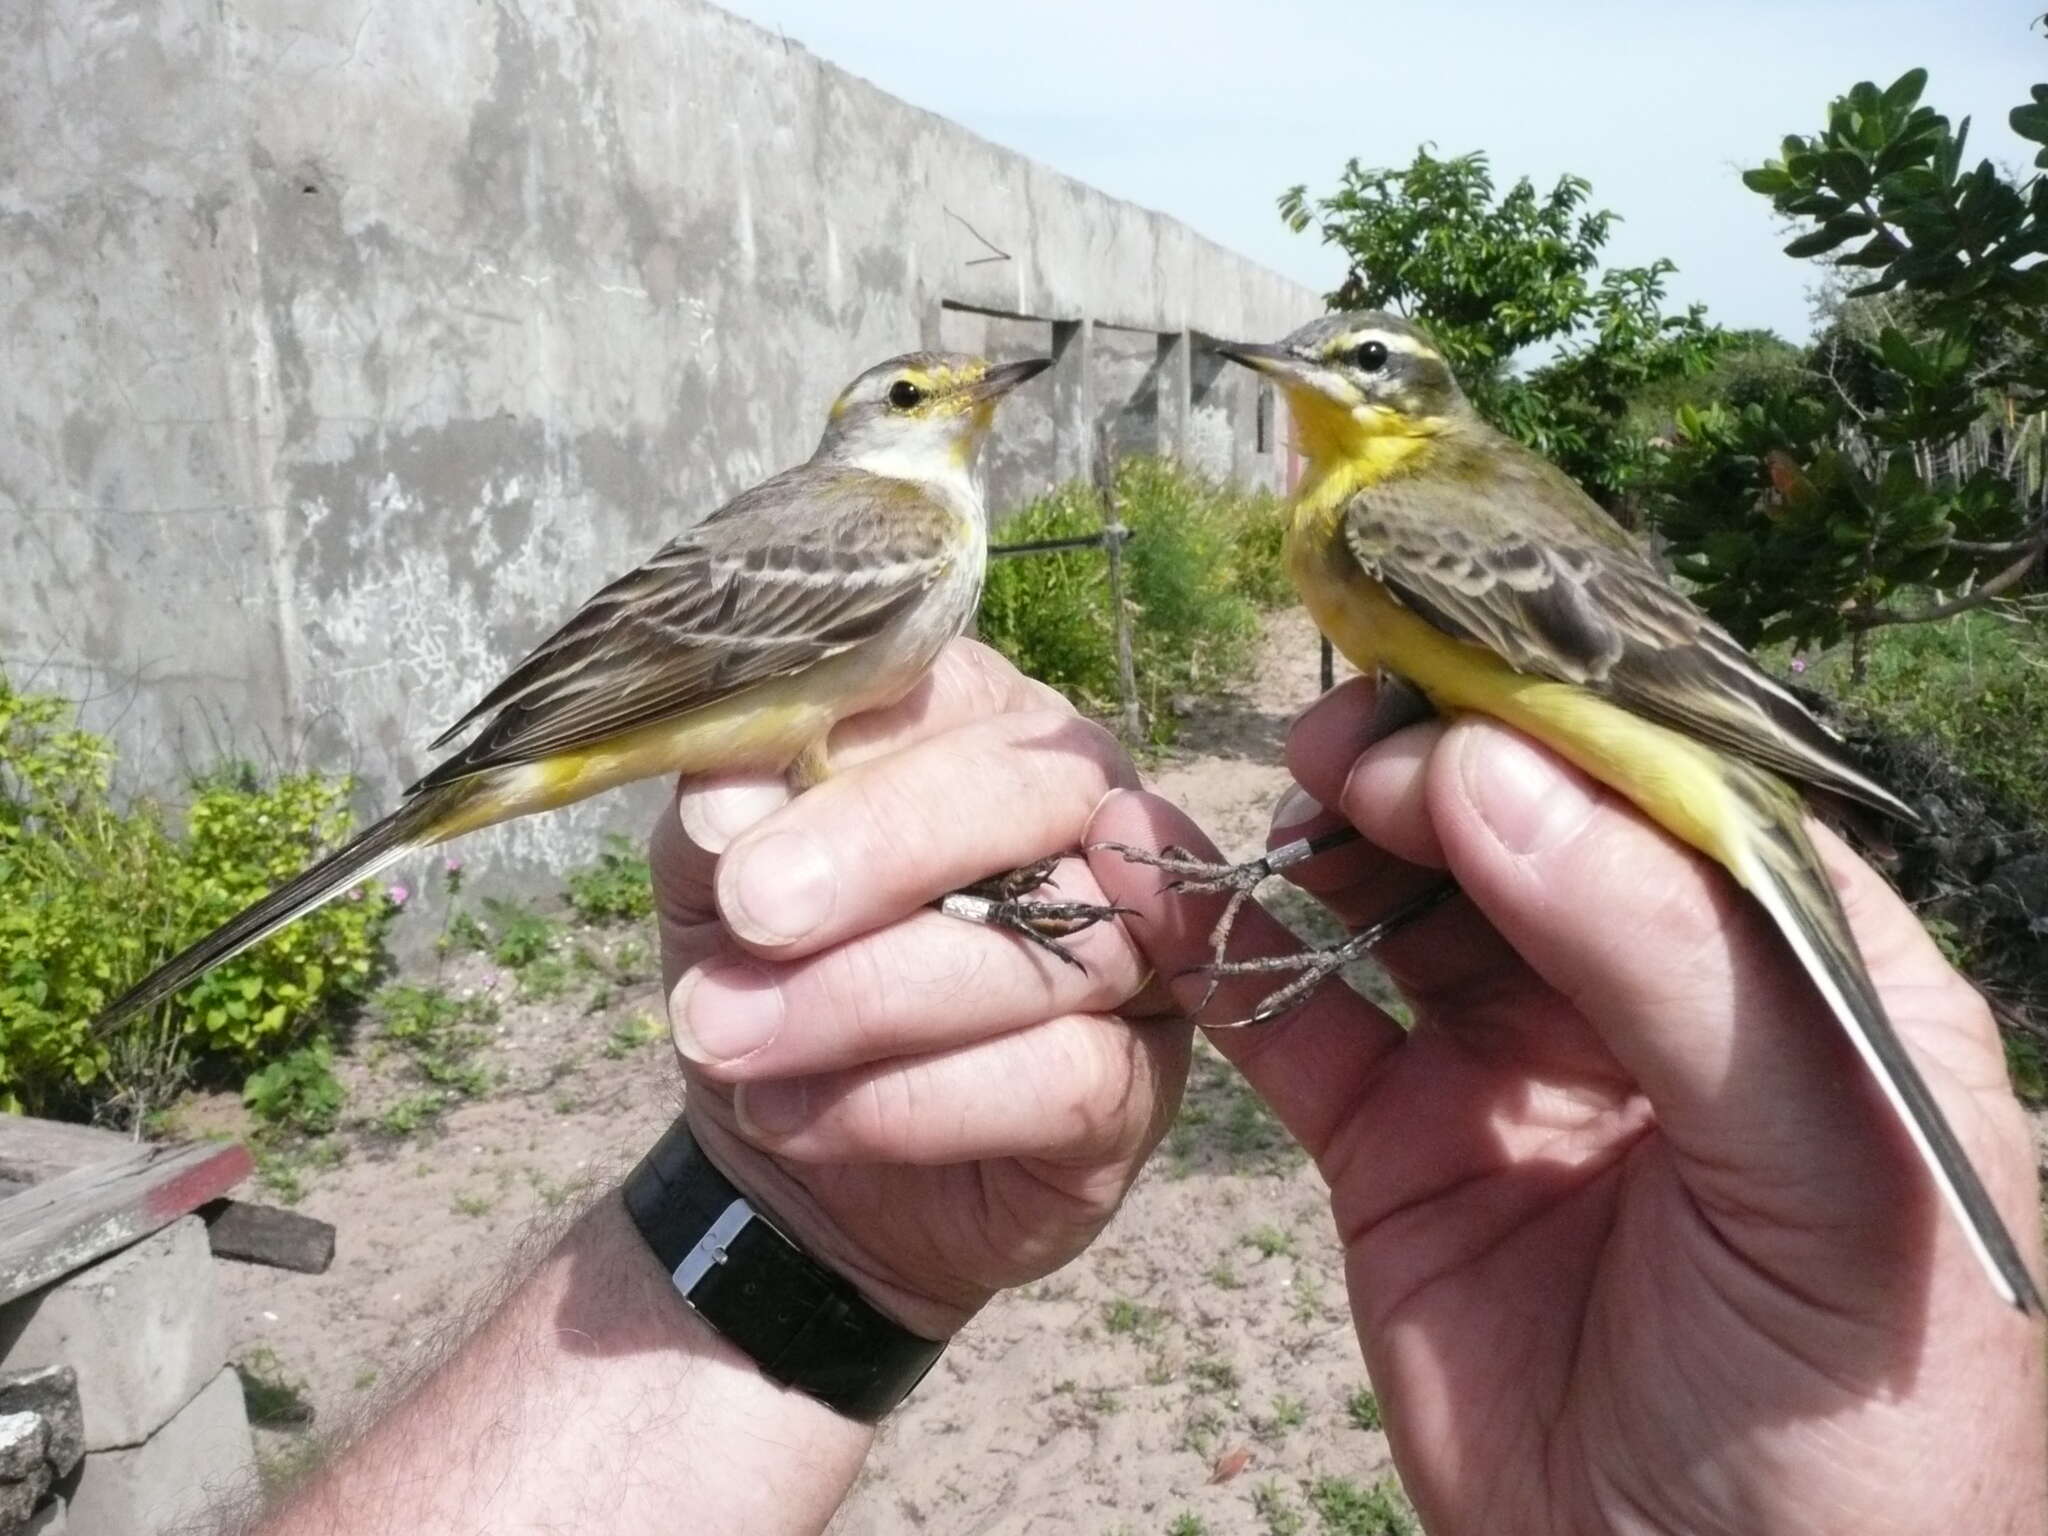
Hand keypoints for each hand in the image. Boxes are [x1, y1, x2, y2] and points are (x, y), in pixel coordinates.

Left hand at [652, 641, 1189, 1339]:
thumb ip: (726, 819)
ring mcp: (1138, 952)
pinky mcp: (1140, 1084)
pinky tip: (795, 1114)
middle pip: (1038, 794)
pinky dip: (911, 1102)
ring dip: (868, 997)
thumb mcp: (716, 883)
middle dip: (884, 851)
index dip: (858, 755)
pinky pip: (1066, 1079)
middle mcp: (1092, 820)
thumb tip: (728, 800)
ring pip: (1055, 944)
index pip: (964, 693)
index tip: (734, 836)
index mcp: (989, 732)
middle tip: (754, 916)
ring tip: (727, 1038)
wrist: (786, 1160)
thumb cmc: (770, 973)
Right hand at [1089, 675, 2045, 1534]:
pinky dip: (1225, 948)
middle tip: (1351, 752)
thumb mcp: (1815, 1177)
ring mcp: (1511, 1066)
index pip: (1681, 792)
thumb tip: (1484, 773)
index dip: (1566, 721)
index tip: (1455, 686)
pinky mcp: (1395, 1147)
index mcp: (1797, 975)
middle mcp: (1650, 996)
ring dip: (1328, 832)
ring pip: (1401, 897)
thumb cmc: (1846, 1422)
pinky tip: (1159, 882)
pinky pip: (1297, 1021)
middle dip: (1434, 763)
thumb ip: (1667, 962)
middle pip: (1525, 821)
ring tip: (1283, 807)